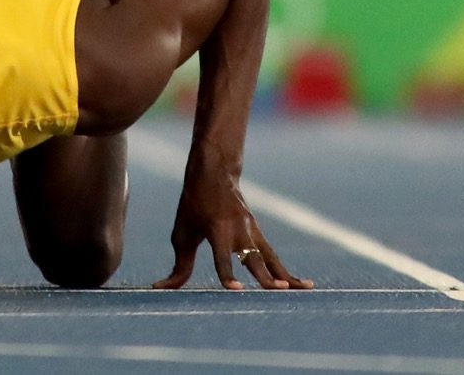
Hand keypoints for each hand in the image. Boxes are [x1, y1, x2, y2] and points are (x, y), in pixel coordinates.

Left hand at [153, 174, 312, 290]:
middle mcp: (237, 230)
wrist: (216, 173)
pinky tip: (303, 285)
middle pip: (252, 257)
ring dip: (285, 274)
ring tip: (302, 289)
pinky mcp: (259, 235)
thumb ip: (179, 266)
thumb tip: (160, 289)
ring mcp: (252, 231)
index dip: (227, 274)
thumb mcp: (182, 233)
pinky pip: (274, 257)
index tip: (236, 289)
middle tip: (277, 290)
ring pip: (270, 257)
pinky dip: (286, 271)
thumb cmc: (194, 205)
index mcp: (216, 228)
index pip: (222, 256)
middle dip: (264, 276)